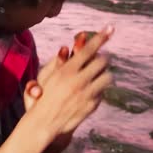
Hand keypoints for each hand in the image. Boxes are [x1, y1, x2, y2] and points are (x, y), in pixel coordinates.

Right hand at [27, 25, 114, 139]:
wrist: (43, 124)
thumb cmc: (41, 98)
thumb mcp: (45, 77)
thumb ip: (57, 62)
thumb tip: (65, 49)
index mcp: (67, 71)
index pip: (88, 49)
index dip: (100, 37)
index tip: (110, 28)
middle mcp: (78, 81)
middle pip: (102, 61)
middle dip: (104, 57)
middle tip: (103, 57)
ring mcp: (87, 93)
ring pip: (107, 77)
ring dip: (104, 73)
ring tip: (99, 74)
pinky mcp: (92, 105)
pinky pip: (102, 92)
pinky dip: (99, 89)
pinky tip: (92, 90)